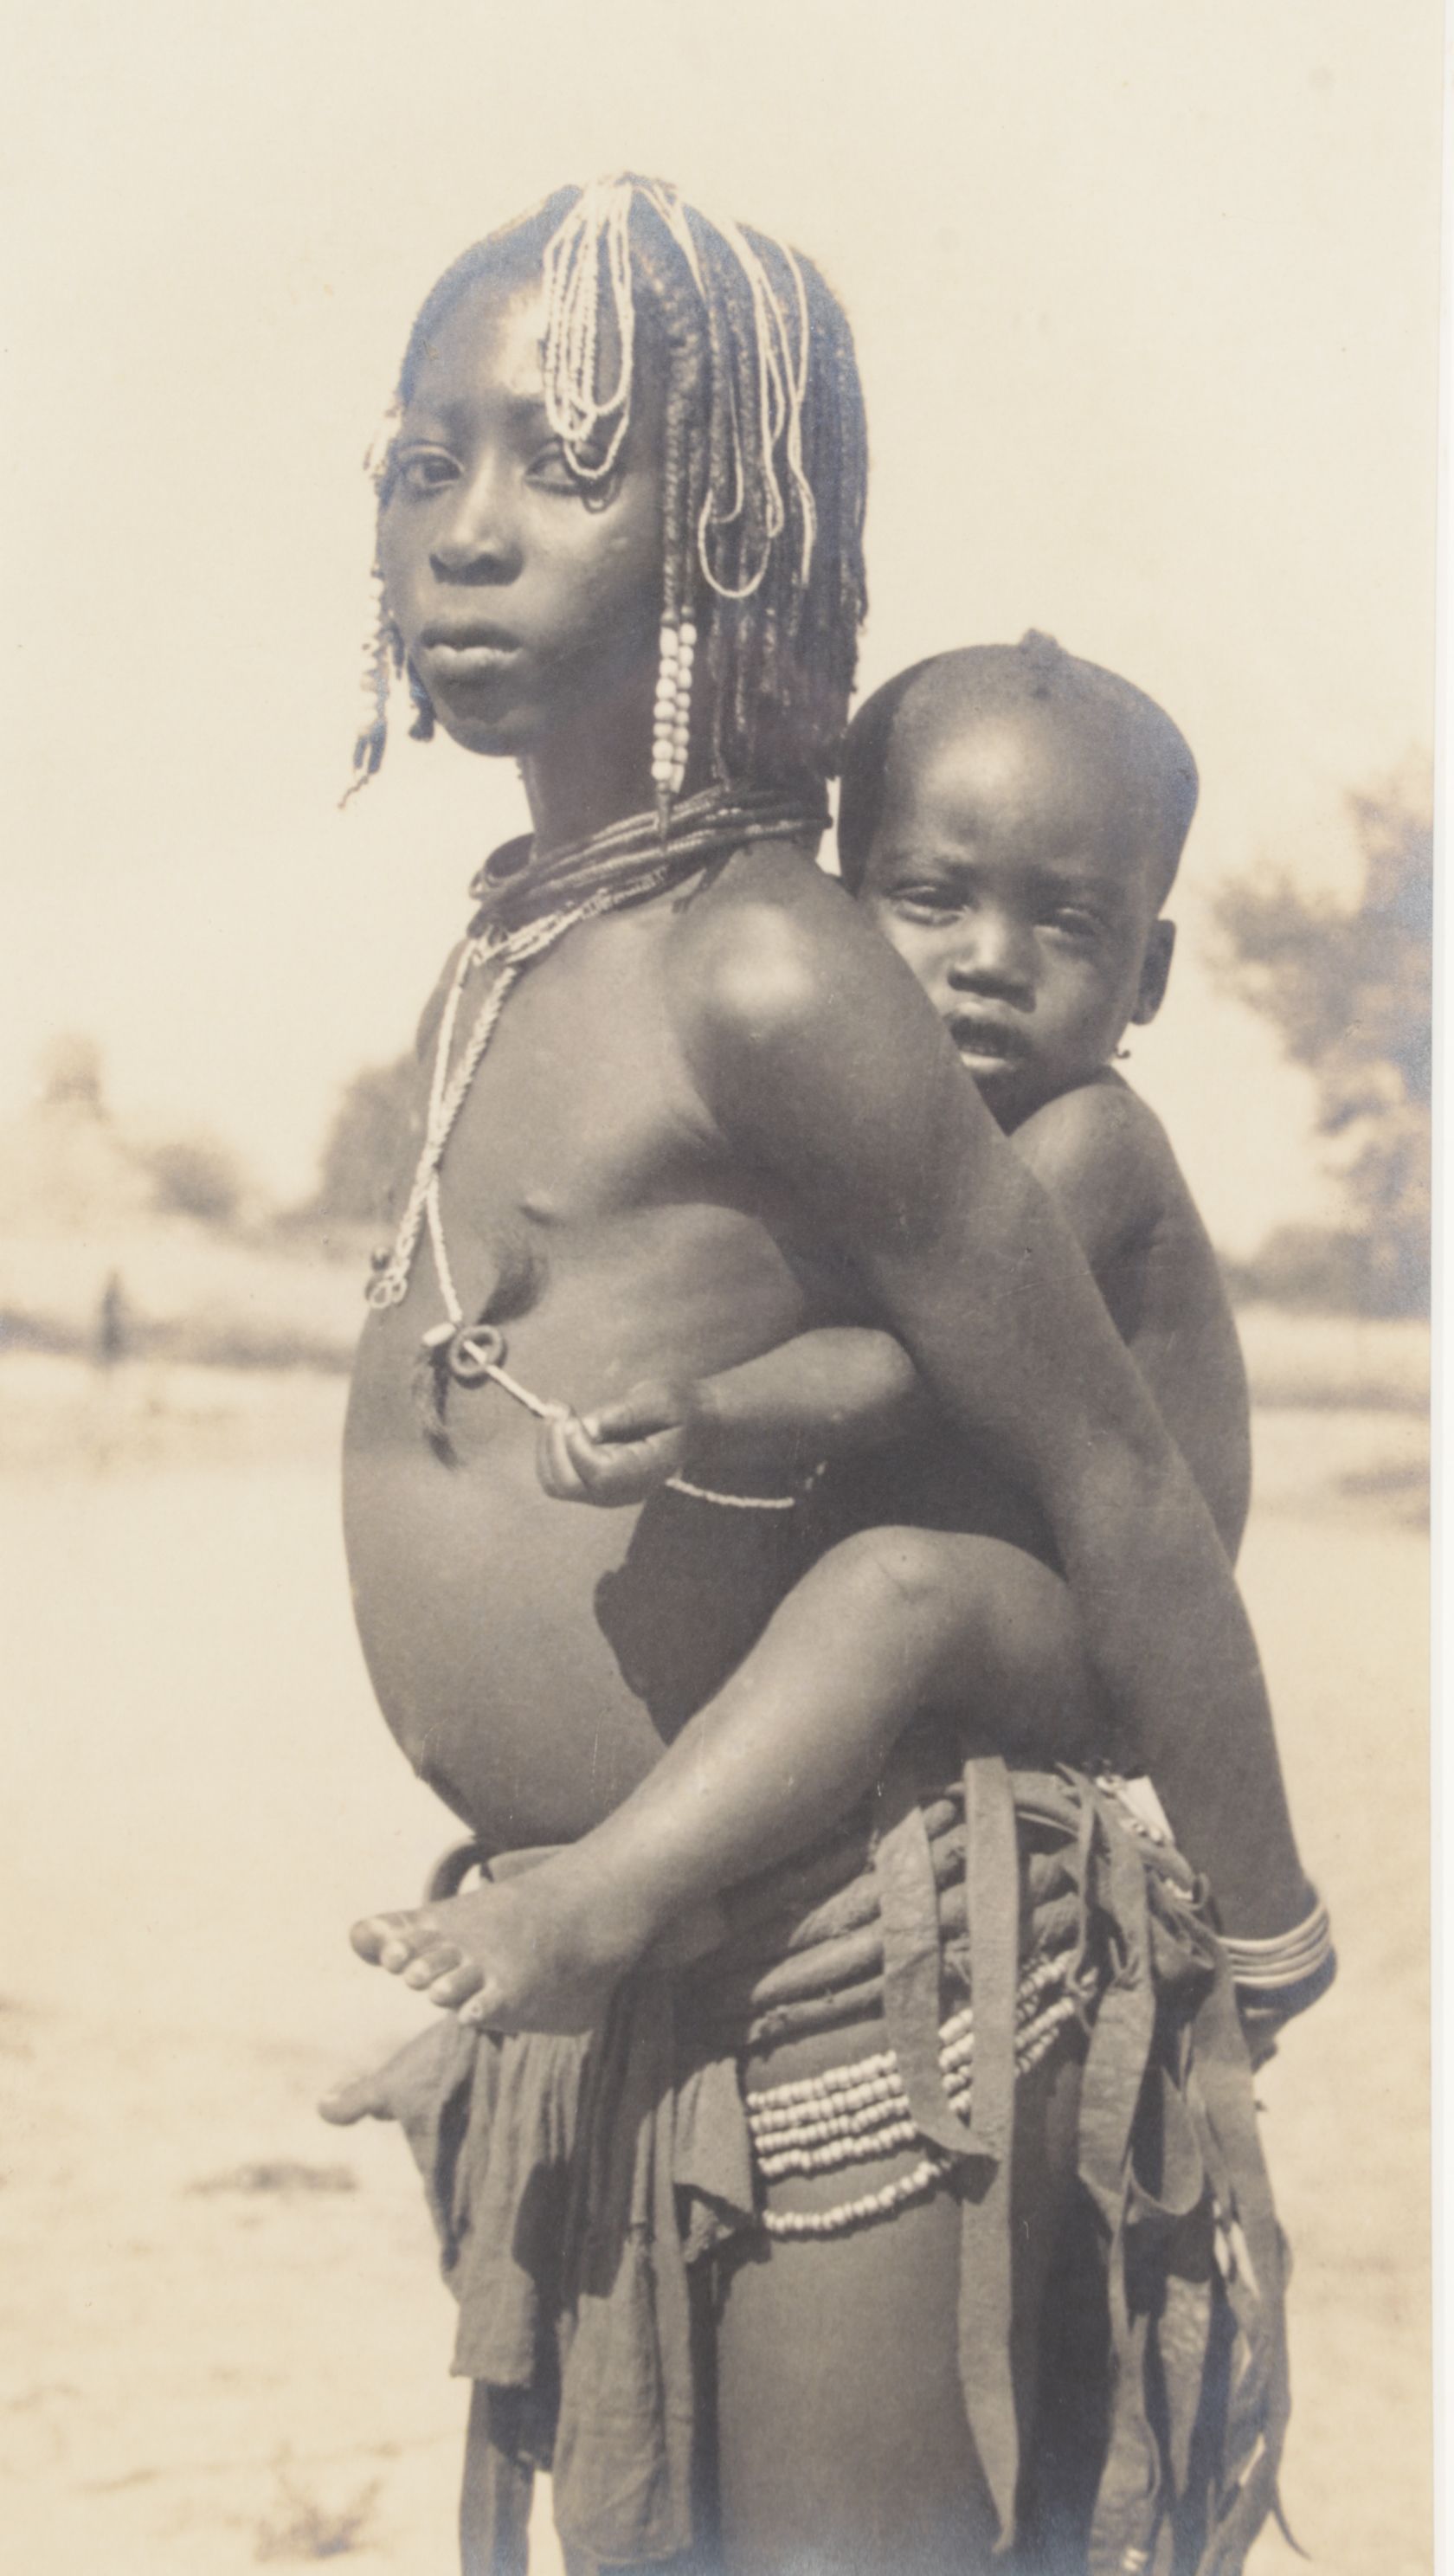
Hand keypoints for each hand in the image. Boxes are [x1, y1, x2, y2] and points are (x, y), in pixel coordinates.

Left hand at [535, 1377, 706, 1505]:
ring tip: (557, 1411)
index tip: (573, 1416)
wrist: (691, 1425)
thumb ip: (625, 1413)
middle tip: (559, 1407)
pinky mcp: (593, 1485)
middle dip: (554, 1444)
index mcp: (646, 1472)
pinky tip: (560, 1423)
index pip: (600, 1475)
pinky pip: (556, 1478)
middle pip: (569, 1484)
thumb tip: (586, 1427)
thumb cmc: (678, 1408)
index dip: (577, 1447)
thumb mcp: (660, 1399)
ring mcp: (606, 1492)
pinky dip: (548, 1450)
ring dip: (546, 1446)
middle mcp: (623, 1491)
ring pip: (556, 1484)